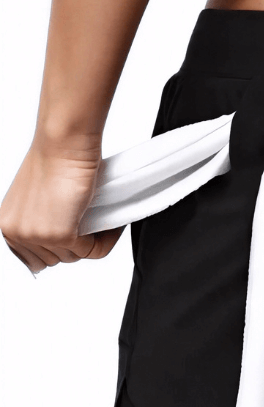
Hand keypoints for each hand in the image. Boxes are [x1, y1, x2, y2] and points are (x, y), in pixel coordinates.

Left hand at [0, 135, 123, 274]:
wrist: (64, 145)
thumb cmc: (55, 162)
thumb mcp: (37, 200)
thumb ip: (39, 223)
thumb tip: (64, 240)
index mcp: (6, 226)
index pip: (34, 259)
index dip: (59, 248)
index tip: (77, 237)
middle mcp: (15, 234)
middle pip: (54, 260)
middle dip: (74, 245)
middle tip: (91, 226)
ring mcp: (36, 236)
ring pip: (73, 257)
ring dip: (91, 241)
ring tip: (100, 221)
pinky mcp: (60, 235)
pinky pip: (92, 251)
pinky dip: (105, 239)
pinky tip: (110, 224)